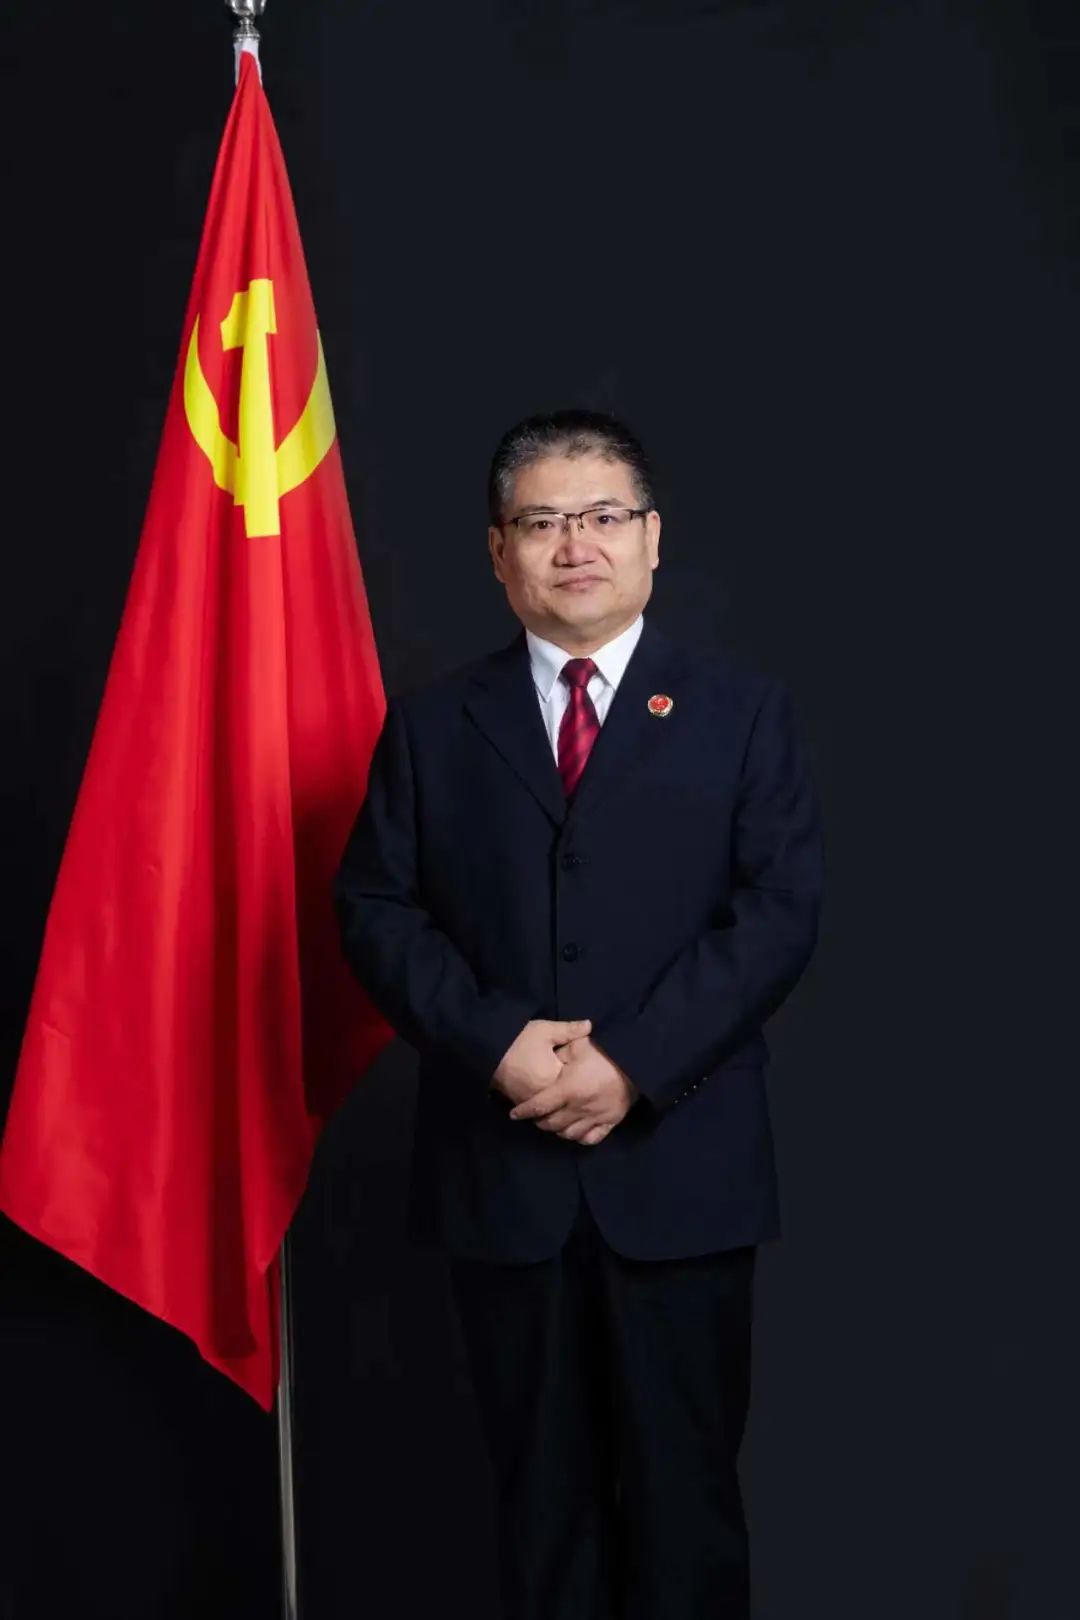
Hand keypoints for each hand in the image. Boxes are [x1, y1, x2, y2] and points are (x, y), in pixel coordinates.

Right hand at [491, 1019, 591, 1106]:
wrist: (486, 1049)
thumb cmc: (518, 1040)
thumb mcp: (545, 1030)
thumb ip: (569, 1030)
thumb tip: (590, 1025)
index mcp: (555, 1078)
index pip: (576, 1082)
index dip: (582, 1074)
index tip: (588, 1068)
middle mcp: (544, 1096)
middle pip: (565, 1097)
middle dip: (572, 1091)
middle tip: (578, 1082)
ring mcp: (531, 1102)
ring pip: (552, 1106)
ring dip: (558, 1100)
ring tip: (564, 1089)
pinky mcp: (520, 1103)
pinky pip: (538, 1109)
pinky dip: (545, 1103)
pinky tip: (548, 1094)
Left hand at [508, 1036, 637, 1145]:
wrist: (638, 1063)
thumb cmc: (606, 1052)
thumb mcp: (580, 1045)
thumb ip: (561, 1049)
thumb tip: (549, 1055)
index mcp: (568, 1089)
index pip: (539, 1106)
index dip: (524, 1111)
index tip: (514, 1113)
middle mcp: (579, 1108)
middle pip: (551, 1124)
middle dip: (539, 1121)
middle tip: (535, 1116)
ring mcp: (595, 1118)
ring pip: (568, 1134)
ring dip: (557, 1131)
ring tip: (553, 1123)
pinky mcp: (610, 1122)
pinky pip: (590, 1139)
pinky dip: (579, 1138)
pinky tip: (575, 1131)